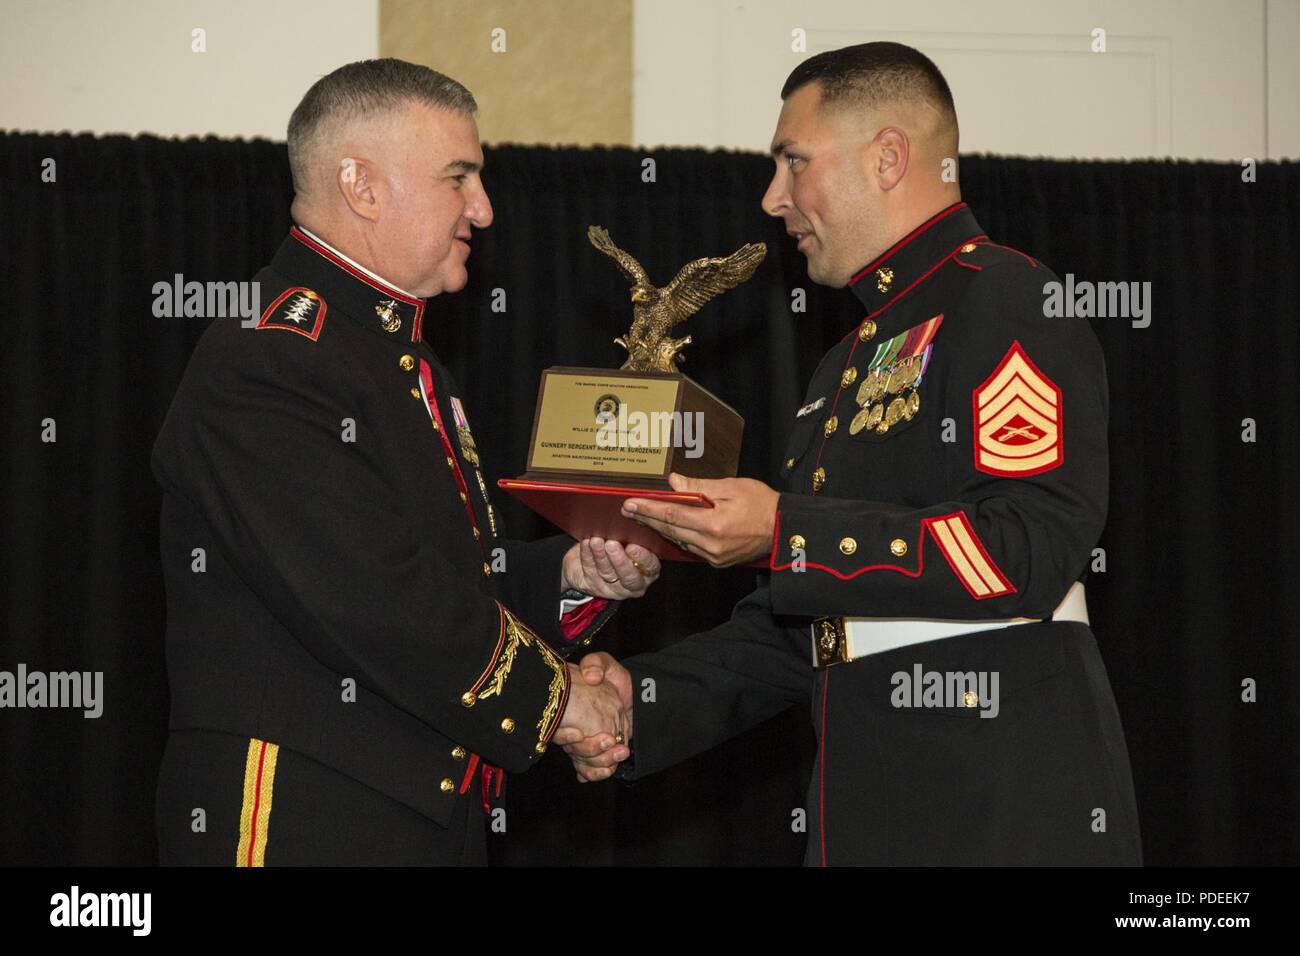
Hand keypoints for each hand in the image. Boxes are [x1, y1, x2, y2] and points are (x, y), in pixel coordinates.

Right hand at [553, 653, 633, 782]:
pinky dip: (597, 773)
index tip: (579, 733)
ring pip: (583, 763)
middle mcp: (574, 729)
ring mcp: (585, 743)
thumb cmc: (614, 678)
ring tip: (620, 752)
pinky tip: (609, 769)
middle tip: (611, 740)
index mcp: (570, 711)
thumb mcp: (605, 663)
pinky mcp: (598, 752)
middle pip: (573, 751)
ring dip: (600, 763)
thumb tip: (591, 677)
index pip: (558, 731)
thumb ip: (596, 663)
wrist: (634, 692)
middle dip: (591, 751)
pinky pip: (590, 771)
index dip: (565, 737)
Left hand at [562, 537, 660, 598]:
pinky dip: (587, 556)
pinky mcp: (594, 587)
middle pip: (628, 576)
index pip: (650, 567)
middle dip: (619, 560)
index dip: (642, 557)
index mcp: (649, 572)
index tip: (632, 545)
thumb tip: (632, 525)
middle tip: (612, 543)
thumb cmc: (622, 547)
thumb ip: (636, 538)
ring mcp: (613, 589)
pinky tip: (586, 544)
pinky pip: (590, 572)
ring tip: (596, 540)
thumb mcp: (633, 542)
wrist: (598, 560)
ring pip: (607, 573)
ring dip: (600, 555)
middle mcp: (633, 583)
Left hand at [621, 472, 778, 567]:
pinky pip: (691, 548)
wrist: (783, 528)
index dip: (649, 509)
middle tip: (628, 510)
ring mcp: (714, 556)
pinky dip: (678, 536)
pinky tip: (669, 527)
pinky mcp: (718, 562)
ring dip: (661, 529)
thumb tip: (674, 483)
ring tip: (643, 517)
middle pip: (671, 530)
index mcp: (714, 525)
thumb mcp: (732, 487)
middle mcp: (711, 545)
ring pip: (679, 541)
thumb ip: (700, 487)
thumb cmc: (761, 503)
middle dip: (648, 519)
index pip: (672, 515)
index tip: (630, 504)